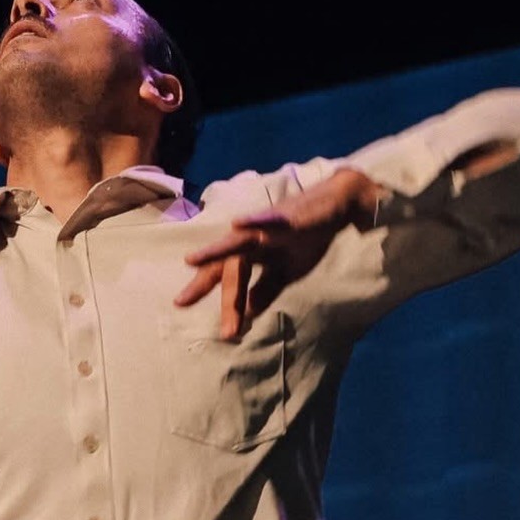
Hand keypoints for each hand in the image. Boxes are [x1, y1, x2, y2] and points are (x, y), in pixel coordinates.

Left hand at [175, 169, 380, 337]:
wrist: (334, 207)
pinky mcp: (286, 217)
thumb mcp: (286, 272)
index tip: (185, 307)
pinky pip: (267, 219)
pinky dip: (253, 221)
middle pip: (228, 266)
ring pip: (237, 241)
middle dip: (212, 288)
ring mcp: (265, 227)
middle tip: (189, 306)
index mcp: (250, 254)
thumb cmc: (305, 238)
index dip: (206, 290)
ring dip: (215, 250)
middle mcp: (251, 240)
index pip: (224, 276)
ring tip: (192, 260)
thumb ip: (266, 290)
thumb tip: (249, 312)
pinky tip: (237, 222)